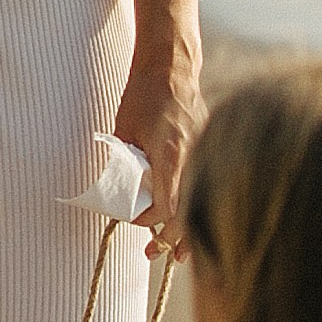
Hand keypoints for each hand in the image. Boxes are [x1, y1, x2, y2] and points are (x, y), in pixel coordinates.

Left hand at [114, 53, 204, 257]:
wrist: (172, 66)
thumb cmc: (144, 94)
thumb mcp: (124, 130)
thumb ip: (124, 161)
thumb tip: (114, 190)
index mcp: (170, 154)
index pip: (167, 205)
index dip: (151, 221)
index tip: (136, 223)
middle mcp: (192, 156)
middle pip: (187, 210)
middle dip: (173, 238)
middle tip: (154, 253)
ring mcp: (203, 152)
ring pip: (199, 200)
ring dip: (188, 228)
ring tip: (179, 256)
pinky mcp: (207, 147)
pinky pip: (203, 184)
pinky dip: (195, 205)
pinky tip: (190, 221)